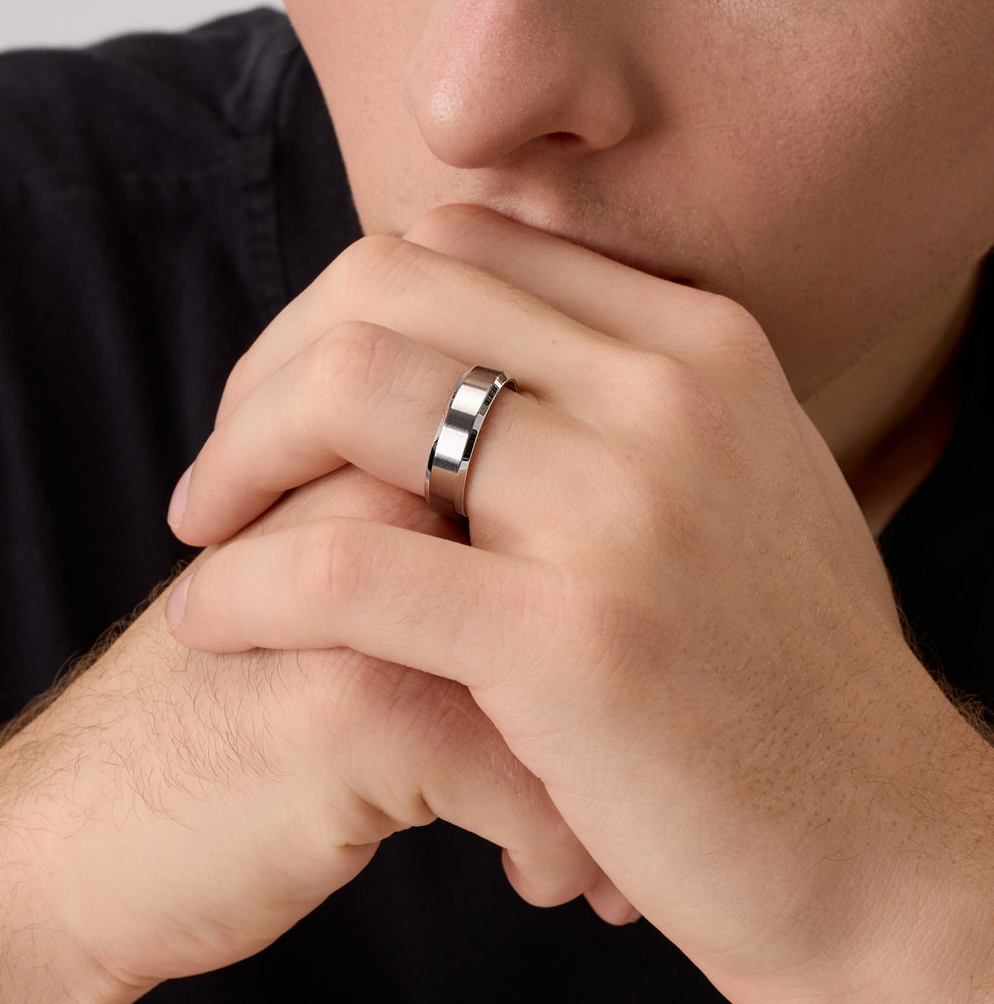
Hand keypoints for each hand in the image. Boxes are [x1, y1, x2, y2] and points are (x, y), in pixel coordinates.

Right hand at [0, 466, 630, 1003]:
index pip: (563, 492)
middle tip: (649, 763)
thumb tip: (588, 582)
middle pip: (581, 573)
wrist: (99, 822)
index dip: (618, 595)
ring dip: (613, 777)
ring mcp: (372, 591)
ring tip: (612, 837)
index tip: (637, 687)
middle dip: (635, 685)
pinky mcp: (357, 706)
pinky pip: (525, 772)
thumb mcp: (339, 599)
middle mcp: (385, 499)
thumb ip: (437, 554)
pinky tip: (541, 877)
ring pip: (577, 674)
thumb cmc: (241, 710)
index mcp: (386, 461)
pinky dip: (557, 841)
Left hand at [167, 205, 993, 1000]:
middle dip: (269, 368)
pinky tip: (210, 620)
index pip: (462, 246)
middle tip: (227, 466)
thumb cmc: (779, 674)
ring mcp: (624, 508)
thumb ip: (611, 406)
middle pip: (388, 290)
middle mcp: (668, 395)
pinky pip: (343, 569)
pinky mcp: (572, 640)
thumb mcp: (722, 488)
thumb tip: (466, 362)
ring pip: (350, 395)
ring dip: (238, 458)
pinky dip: (246, 585)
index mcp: (699, 345)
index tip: (293, 399)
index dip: (343, 308)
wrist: (878, 839)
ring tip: (205, 532)